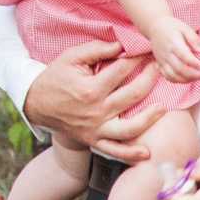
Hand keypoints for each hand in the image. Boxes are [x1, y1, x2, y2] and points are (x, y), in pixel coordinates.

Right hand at [21, 39, 159, 162]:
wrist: (36, 104)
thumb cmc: (56, 78)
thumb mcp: (70, 58)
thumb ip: (96, 49)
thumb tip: (122, 45)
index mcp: (90, 89)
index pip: (122, 71)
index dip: (137, 58)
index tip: (148, 51)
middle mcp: (96, 111)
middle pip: (132, 95)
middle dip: (150, 79)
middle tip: (161, 68)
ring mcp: (96, 128)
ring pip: (129, 127)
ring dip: (150, 118)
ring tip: (163, 107)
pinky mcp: (94, 140)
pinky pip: (114, 150)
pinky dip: (130, 154)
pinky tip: (146, 153)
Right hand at [147, 15, 199, 83]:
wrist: (155, 27)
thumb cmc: (172, 27)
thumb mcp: (185, 28)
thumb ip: (193, 39)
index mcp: (174, 43)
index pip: (184, 56)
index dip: (194, 63)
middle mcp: (167, 53)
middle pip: (179, 68)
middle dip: (192, 74)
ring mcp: (162, 60)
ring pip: (172, 75)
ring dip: (185, 80)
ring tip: (195, 78)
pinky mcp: (160, 64)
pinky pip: (166, 76)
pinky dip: (176, 80)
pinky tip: (185, 79)